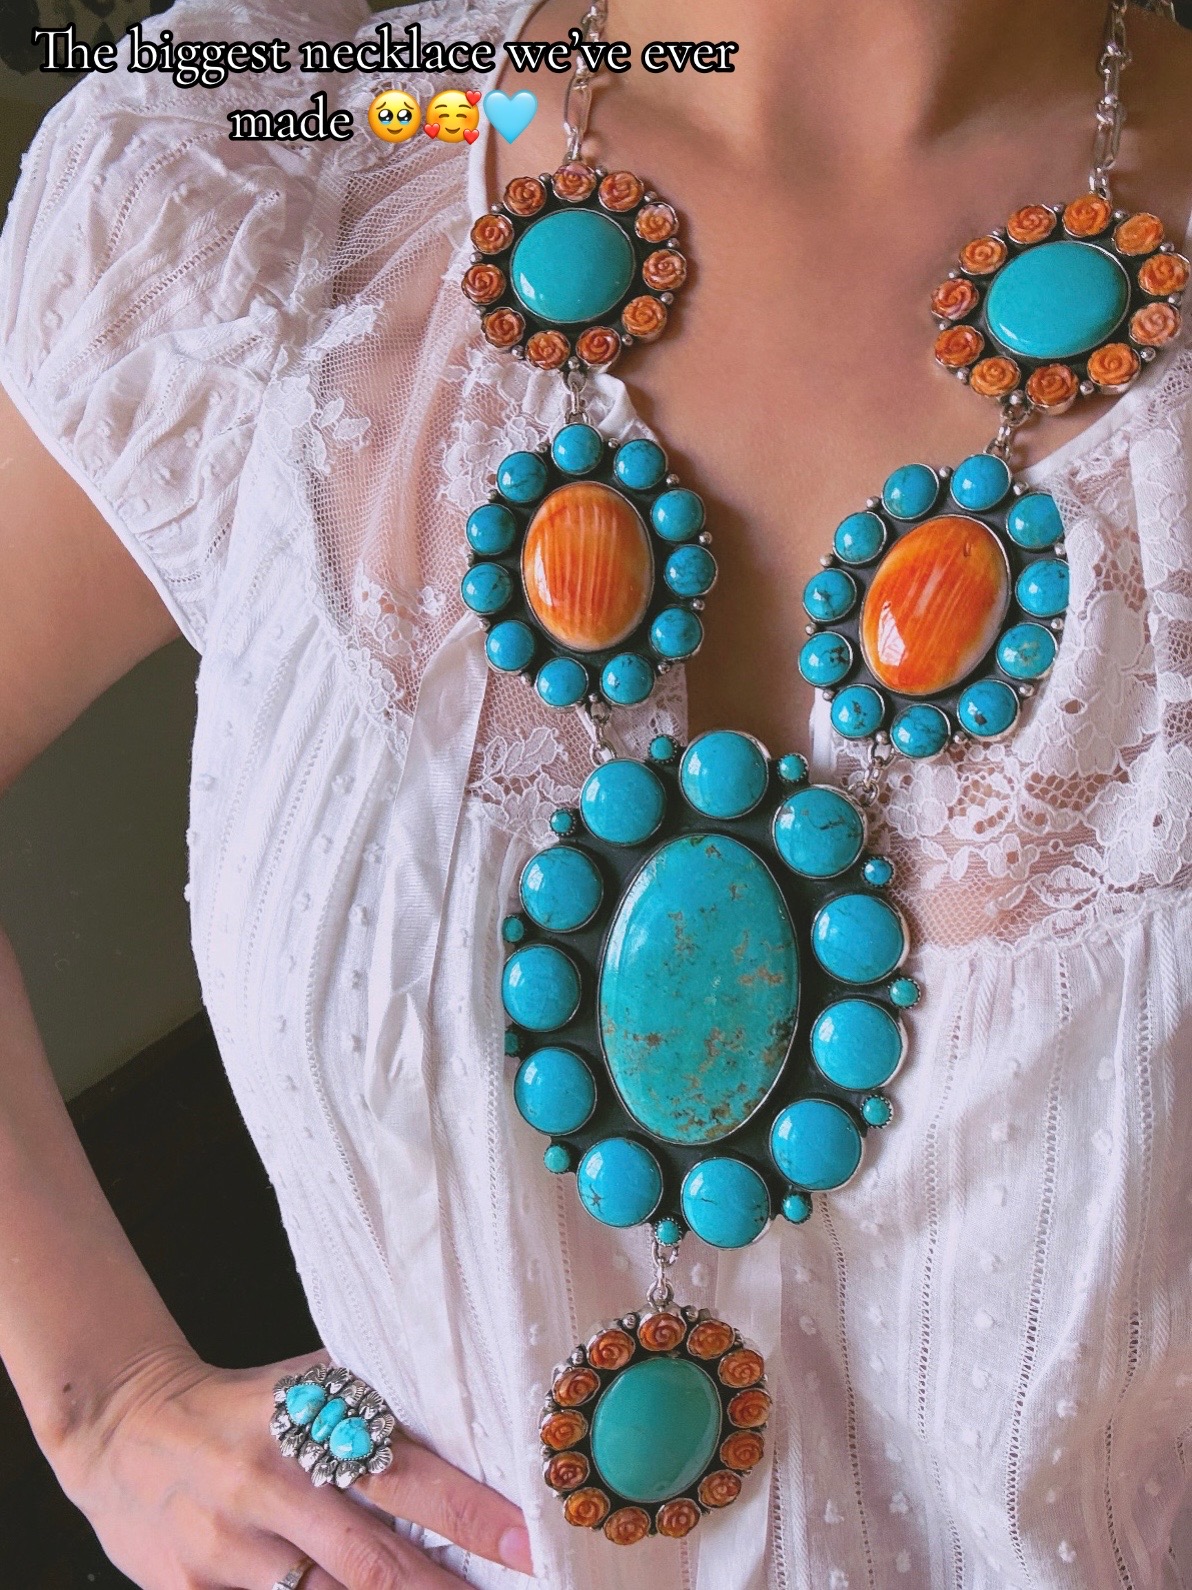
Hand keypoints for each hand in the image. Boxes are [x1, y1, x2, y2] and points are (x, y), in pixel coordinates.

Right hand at [52, 1343, 533, 1587]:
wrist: (119, 1426)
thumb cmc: (236, 1404)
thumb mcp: (301, 1385)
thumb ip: (369, 1401)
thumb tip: (463, 1404)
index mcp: (303, 1423)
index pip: (402, 1473)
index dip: (468, 1511)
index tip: (525, 1539)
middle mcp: (269, 1487)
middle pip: (374, 1559)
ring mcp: (228, 1551)